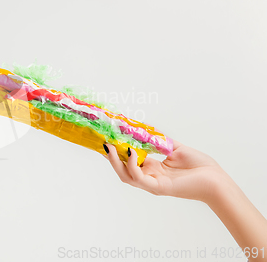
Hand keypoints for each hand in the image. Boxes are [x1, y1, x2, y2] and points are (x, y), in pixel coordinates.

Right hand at [104, 141, 230, 202]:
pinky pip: (139, 177)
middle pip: (121, 170)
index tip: (106, 138)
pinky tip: (130, 152)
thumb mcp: (177, 148)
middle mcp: (149, 178)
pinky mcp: (158, 187)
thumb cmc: (201, 167)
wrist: (216, 180)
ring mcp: (152, 184)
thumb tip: (146, 130)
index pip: (128, 161)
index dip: (116, 151)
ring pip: (125, 175)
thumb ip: (160, 141)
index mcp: (153, 170)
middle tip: (102, 142)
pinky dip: (132, 164)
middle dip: (109, 157)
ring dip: (114, 161)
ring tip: (109, 146)